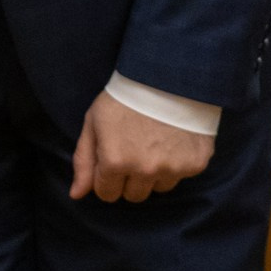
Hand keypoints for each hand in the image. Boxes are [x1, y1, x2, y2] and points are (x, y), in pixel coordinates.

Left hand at [69, 88, 213, 202]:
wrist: (168, 75)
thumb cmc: (125, 97)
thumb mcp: (94, 122)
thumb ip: (84, 161)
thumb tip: (76, 195)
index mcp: (115, 161)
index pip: (107, 194)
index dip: (107, 176)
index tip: (113, 156)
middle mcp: (144, 171)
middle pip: (133, 196)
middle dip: (130, 178)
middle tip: (134, 149)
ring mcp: (172, 169)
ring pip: (158, 188)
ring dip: (155, 173)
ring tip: (155, 142)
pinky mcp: (195, 164)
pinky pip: (181, 176)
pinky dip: (177, 163)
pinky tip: (174, 140)